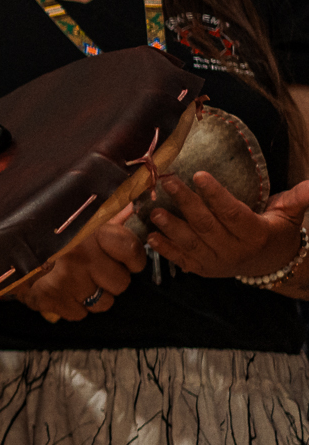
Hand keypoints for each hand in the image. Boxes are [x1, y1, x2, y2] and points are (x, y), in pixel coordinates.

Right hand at [15, 216, 145, 320]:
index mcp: (91, 231)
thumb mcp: (77, 221)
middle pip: (120, 283)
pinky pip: (79, 314)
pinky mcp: (49, 298)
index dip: (133, 260)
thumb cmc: (45, 234)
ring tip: (76, 283)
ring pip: (103, 303)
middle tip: (93, 272)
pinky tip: (62, 293)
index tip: (126, 261)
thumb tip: (130, 209)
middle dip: (109, 281)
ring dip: (92, 297)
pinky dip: (71, 307)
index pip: (131, 250)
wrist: (3, 251)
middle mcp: (81, 255)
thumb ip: (106, 218)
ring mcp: (65, 279)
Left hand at [142, 171, 305, 279]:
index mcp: (255, 234)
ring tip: (154, 211)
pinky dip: (165, 250)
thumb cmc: (276, 232)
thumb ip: (298, 198)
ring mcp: (216, 262)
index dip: (215, 195)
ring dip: (171, 228)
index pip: (232, 213)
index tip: (199, 175)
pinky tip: (150, 236)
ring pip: (191, 244)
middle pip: (207, 225)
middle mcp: (234, 250)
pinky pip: (181, 260)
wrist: (269, 266)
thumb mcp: (289, 214)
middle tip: (167, 182)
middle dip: (186, 203)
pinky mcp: (202, 269)